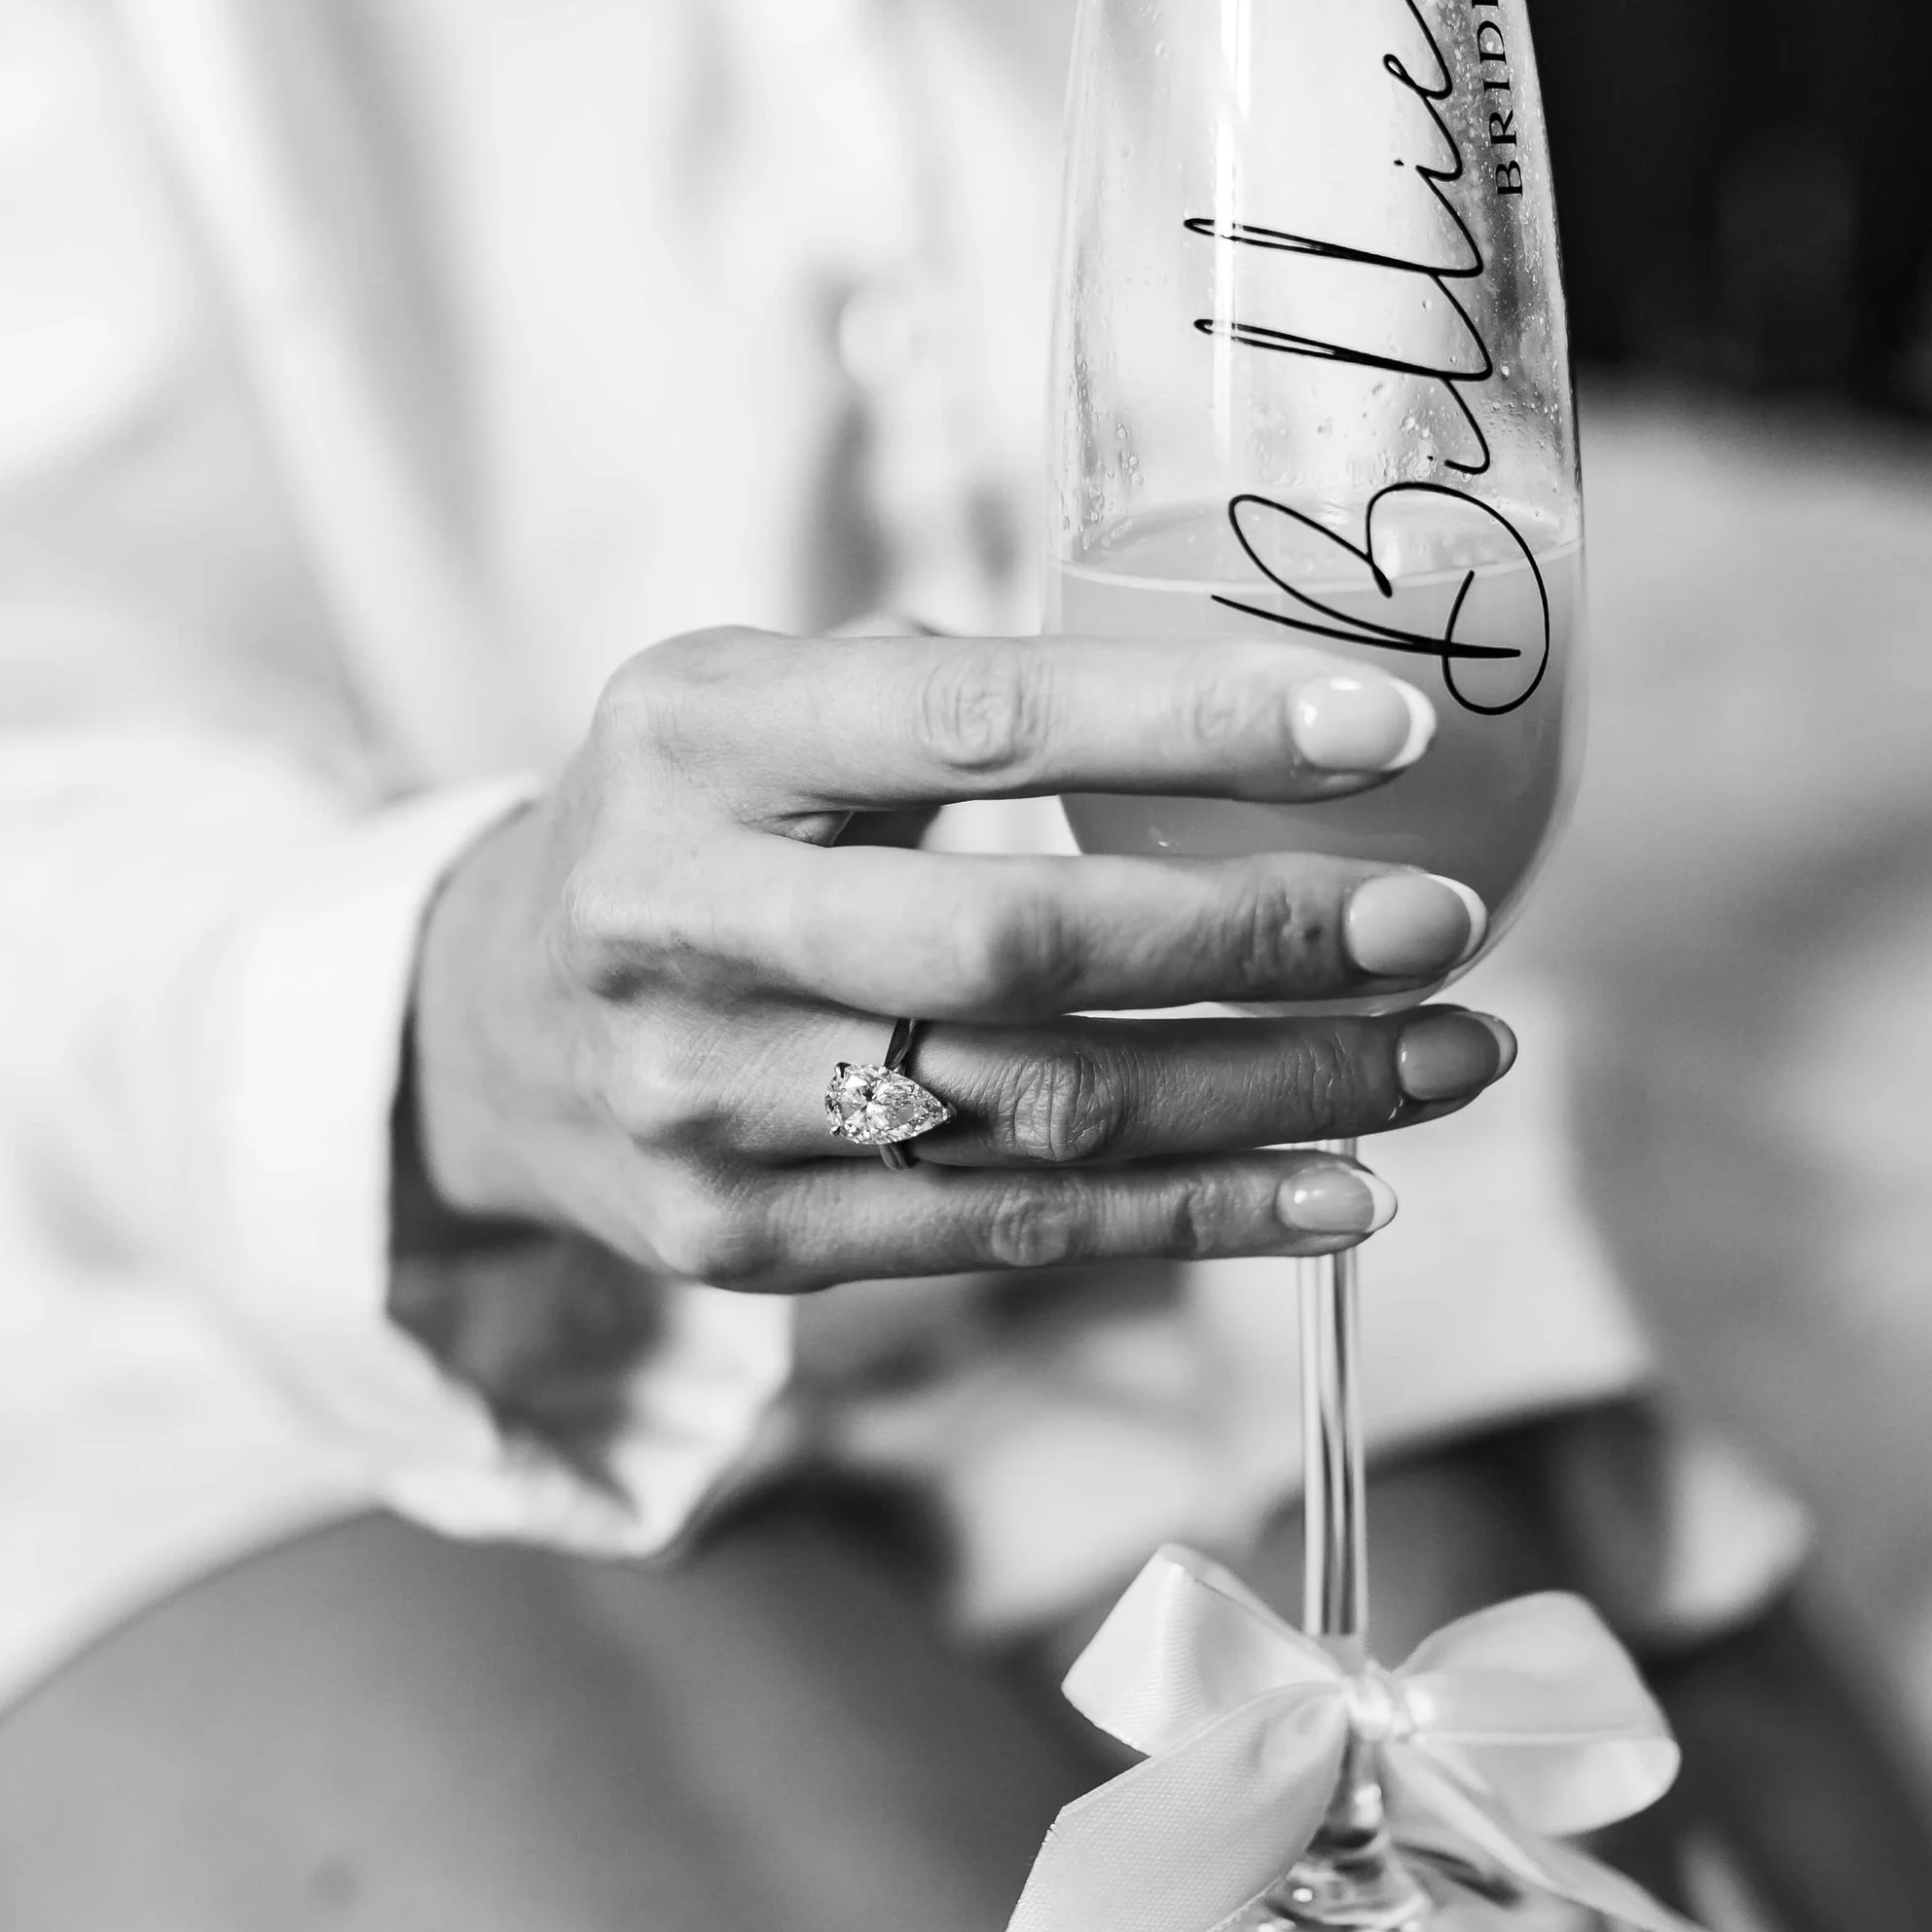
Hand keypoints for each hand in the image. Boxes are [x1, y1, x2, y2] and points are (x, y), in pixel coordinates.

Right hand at [410, 623, 1510, 1292]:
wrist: (479, 1029)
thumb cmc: (686, 824)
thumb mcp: (752, 698)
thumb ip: (943, 689)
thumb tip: (1239, 697)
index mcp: (696, 739)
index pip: (973, 724)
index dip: (1188, 729)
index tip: (1382, 732)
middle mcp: (683, 920)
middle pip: (1018, 947)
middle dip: (1260, 939)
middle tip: (1443, 922)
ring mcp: (708, 1101)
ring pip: (1042, 1114)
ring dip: (1278, 1091)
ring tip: (1451, 1056)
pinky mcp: (745, 1242)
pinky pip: (1012, 1236)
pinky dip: (1202, 1216)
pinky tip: (1345, 1189)